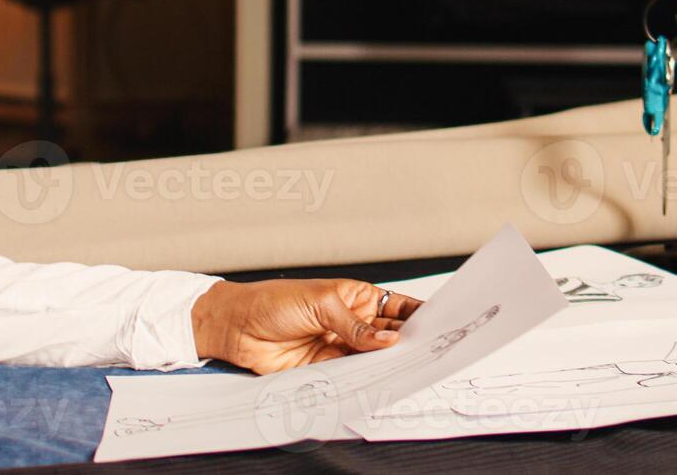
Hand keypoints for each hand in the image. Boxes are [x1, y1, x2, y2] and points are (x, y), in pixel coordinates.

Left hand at [191, 279, 421, 374]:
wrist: (238, 327)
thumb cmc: (274, 301)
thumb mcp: (321, 304)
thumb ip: (356, 326)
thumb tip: (389, 340)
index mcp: (355, 297)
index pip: (394, 307)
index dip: (416, 314)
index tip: (438, 322)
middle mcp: (351, 322)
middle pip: (388, 336)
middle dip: (407, 342)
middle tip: (427, 350)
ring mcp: (340, 346)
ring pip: (372, 358)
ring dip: (386, 363)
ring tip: (406, 367)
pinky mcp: (326, 368)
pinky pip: (352, 374)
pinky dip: (365, 378)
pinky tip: (377, 379)